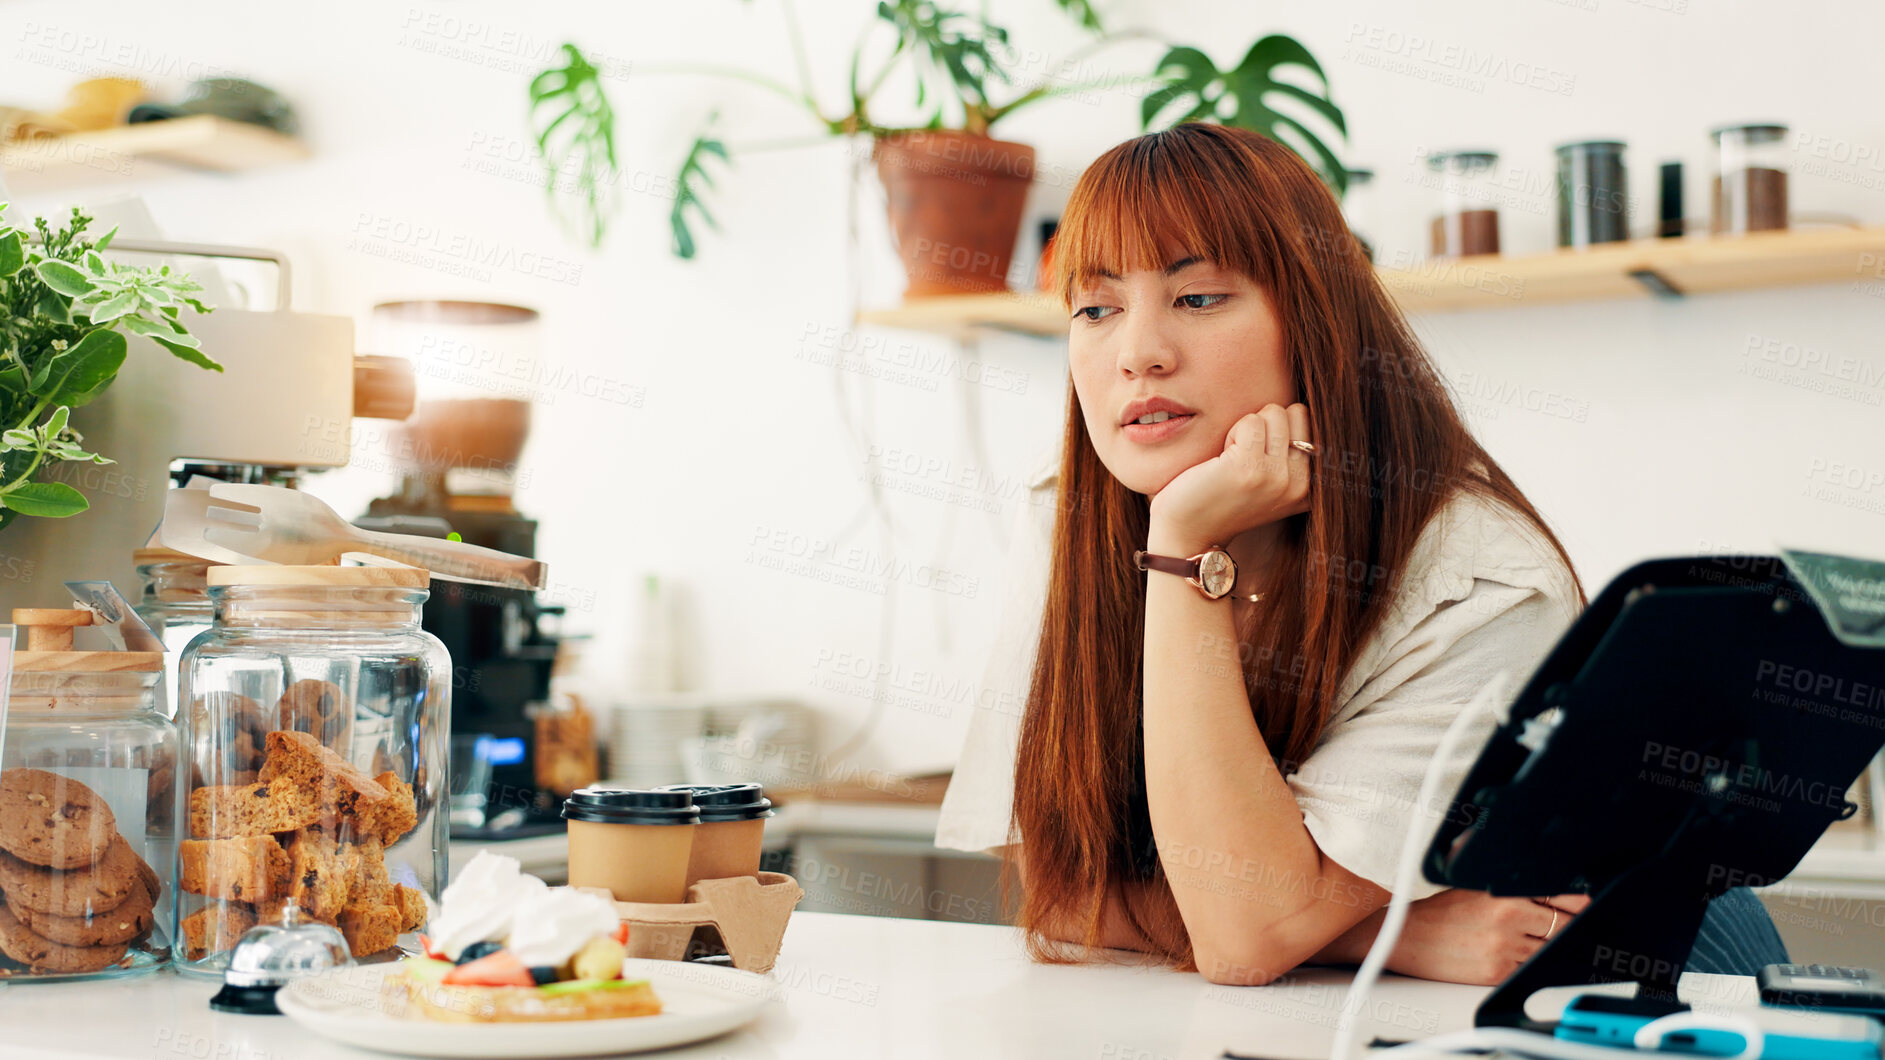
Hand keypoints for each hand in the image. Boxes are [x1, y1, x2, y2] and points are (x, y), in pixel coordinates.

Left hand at [1146, 403, 1311, 551]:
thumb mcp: (1269, 484)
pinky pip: (1249, 422)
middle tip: (1242, 458)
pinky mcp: (1250, 467)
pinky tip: (1221, 461)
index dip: (1274, 429)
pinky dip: (1231, 432)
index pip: (1306, 421)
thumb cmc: (1222, 500)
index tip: (1256, 460)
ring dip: (1245, 429)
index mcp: (1309, 487)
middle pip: (1292, 413)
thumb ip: (1290, 456)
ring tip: (1231, 460)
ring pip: (1272, 413)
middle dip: (1263, 425)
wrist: (1189, 534)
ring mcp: (1278, 477)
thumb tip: (1300, 411)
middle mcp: (1300, 485)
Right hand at [1379, 889, 1590, 985]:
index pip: (1560, 895)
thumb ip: (1513, 889)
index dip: (1580, 902)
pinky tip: (1519, 956)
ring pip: (1549, 951)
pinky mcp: (1498, 972)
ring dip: (1549, 949)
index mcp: (1504, 892)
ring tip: (1535, 942)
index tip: (1588, 904)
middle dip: (1571, 928)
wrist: (1406, 937)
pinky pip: (1530, 970)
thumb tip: (1554, 891)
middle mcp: (1509, 918)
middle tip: (1571, 927)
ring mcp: (1505, 947)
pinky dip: (1531, 966)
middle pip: (1563, 926)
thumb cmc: (1440, 913)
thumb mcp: (1476, 888)